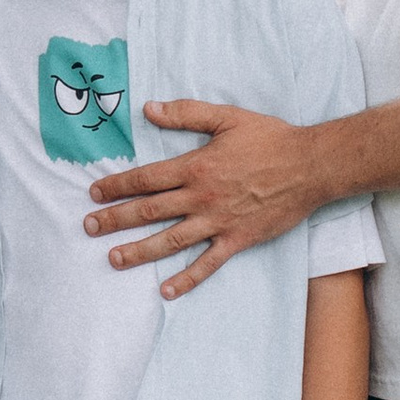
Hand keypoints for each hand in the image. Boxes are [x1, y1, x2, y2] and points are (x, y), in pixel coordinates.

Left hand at [84, 100, 326, 295]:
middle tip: (89, 227)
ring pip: (170, 240)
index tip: (94, 194)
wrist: (311, 166)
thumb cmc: (271, 139)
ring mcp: (218, 222)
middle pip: (149, 211)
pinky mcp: (237, 240)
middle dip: (115, 219)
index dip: (117, 186)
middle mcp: (201, 197)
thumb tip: (149, 109)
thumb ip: (186, 114)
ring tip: (113, 259)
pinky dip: (186, 279)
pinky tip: (165, 290)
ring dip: (139, 251)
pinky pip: (207, 263)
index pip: (146, 179)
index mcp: (195, 166)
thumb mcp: (226, 117)